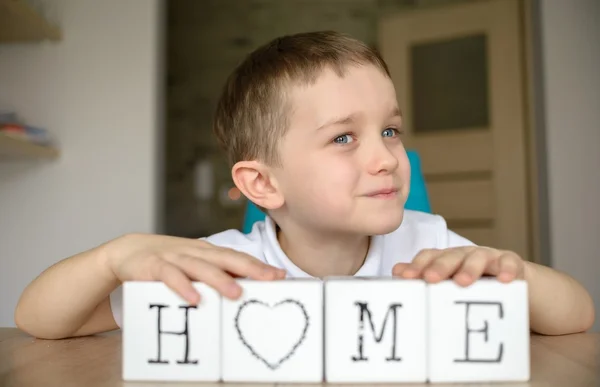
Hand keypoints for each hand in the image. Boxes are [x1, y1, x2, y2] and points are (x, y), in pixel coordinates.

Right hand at [103, 233, 285, 303]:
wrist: (127, 250)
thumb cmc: (168, 260)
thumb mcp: (193, 263)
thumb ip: (214, 273)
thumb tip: (243, 289)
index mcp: (206, 252)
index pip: (236, 257)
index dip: (258, 266)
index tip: (280, 275)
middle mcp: (194, 252)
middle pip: (226, 258)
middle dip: (250, 268)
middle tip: (271, 279)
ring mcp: (175, 258)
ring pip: (201, 267)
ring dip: (219, 280)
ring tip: (237, 293)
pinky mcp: (154, 267)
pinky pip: (170, 276)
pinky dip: (183, 287)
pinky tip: (195, 299)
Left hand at [392, 246, 525, 285]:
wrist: (511, 279)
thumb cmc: (474, 282)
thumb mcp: (450, 281)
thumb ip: (425, 276)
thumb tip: (396, 272)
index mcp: (447, 258)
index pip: (429, 257)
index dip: (417, 266)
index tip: (405, 277)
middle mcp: (465, 253)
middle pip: (451, 256)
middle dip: (440, 267)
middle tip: (430, 279)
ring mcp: (488, 256)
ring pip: (478, 258)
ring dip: (469, 269)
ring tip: (463, 282)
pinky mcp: (511, 262)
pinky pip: (510, 263)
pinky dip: (507, 270)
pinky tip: (504, 280)